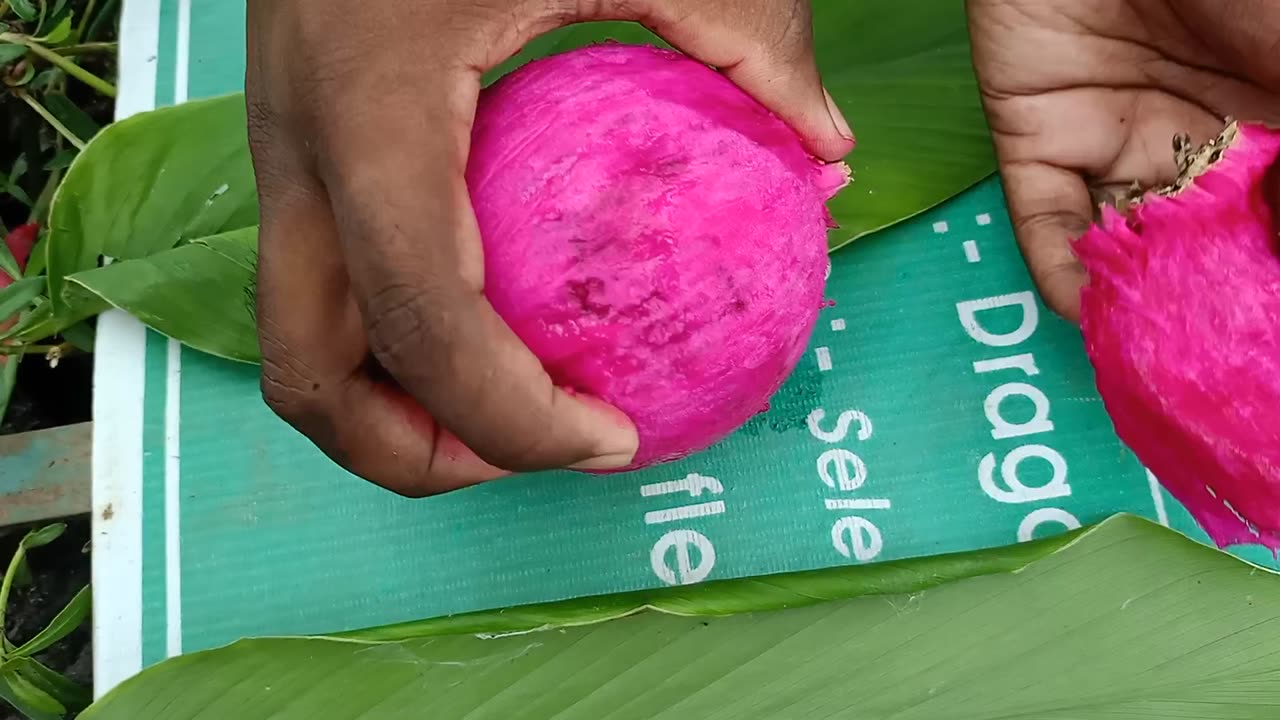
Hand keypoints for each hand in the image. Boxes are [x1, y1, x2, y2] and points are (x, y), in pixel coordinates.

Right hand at [245, 0, 853, 495]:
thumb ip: (741, 32)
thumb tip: (824, 143)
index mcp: (374, 112)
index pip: (423, 321)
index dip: (512, 420)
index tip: (612, 440)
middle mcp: (300, 152)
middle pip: (310, 376)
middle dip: (418, 455)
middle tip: (539, 449)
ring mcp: (281, 155)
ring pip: (298, 345)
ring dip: (392, 413)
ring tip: (511, 413)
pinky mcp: (295, 147)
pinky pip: (325, 286)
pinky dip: (392, 343)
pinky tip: (489, 319)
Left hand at [967, 0, 1279, 320]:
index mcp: (1266, 112)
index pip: (1262, 212)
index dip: (1258, 264)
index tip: (1257, 316)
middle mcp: (1190, 135)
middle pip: (1194, 238)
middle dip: (1196, 294)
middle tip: (1204, 352)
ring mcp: (1113, 138)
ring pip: (1121, 238)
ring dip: (1130, 296)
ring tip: (1145, 351)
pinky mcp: (1037, 135)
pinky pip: (1044, 217)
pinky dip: (1060, 268)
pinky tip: (1085, 312)